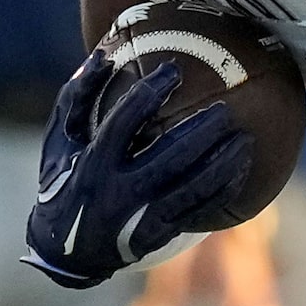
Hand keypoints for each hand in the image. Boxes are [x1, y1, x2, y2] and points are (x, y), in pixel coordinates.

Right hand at [23, 53, 251, 289]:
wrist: (65, 249)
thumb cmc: (63, 179)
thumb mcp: (60, 139)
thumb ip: (78, 96)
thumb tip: (103, 55)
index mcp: (93, 162)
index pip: (125, 122)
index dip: (150, 93)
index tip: (173, 71)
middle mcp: (118, 190)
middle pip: (170, 155)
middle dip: (202, 130)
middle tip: (224, 111)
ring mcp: (141, 215)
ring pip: (193, 186)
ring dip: (223, 161)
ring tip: (245, 138)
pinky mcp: (159, 232)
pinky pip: (199, 209)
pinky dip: (224, 188)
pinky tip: (241, 168)